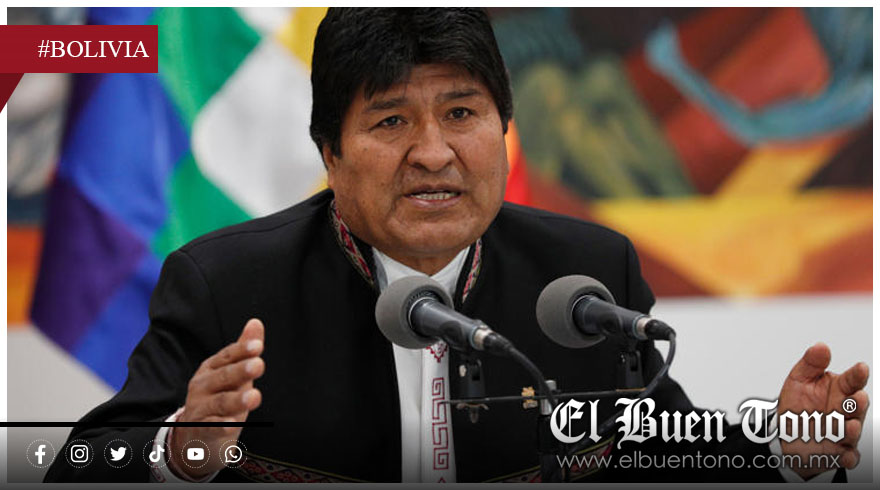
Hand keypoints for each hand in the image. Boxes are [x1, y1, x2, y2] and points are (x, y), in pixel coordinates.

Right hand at [168, 319, 264, 478]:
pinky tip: (232, 424)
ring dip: (237, 400)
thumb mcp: (232, 373)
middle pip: (223, 377)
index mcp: (211, 368)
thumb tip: (256, 322)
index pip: (227, 356)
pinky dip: (223, 425)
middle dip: (240, 371)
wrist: (196, 437)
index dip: (242, 351)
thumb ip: (244, 350)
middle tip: (259, 365)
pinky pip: (214, 427)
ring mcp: (201, 409)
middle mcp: (203, 386)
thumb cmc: (220, 398)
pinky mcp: (203, 431)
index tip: (258, 346)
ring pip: (220, 403)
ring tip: (254, 396)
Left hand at [778, 342, 868, 478]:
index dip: (857, 375)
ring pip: (853, 431)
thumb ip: (811, 363)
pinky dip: (848, 457)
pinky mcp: (837, 451)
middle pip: (857, 406)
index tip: (860, 368)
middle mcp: (844, 411)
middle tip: (854, 399)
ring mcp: (842, 432)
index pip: (851, 380)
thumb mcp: (799, 379)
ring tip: (849, 425)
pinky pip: (847, 456)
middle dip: (857, 403)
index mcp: (838, 390)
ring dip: (852, 429)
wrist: (784, 433)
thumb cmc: (797, 404)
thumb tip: (821, 346)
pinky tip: (844, 455)